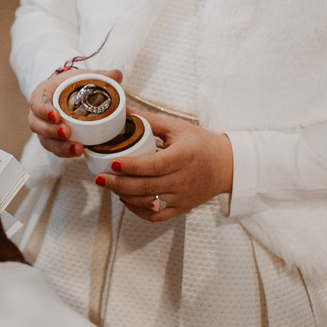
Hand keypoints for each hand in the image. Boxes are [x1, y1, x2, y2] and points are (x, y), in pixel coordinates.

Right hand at [26, 67, 123, 158]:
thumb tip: (116, 75)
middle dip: (51, 131)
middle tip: (67, 133)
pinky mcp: (51, 140)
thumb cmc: (72, 85)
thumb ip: (100, 75)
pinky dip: (66, 152)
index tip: (57, 115)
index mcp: (43, 94)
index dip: (44, 110)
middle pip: (37, 124)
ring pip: (46, 140)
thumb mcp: (83, 77)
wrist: (68, 94)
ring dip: (60, 146)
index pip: (37, 101)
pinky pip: (55, 149)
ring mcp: (44, 128)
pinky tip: (79, 152)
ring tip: (78, 148)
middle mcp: (39, 113)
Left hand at [93, 112, 232, 222]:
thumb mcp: (177, 128)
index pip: (154, 165)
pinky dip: (138, 210)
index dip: (132, 166)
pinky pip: (156, 215)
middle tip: (100, 178)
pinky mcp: (182, 208)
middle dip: (119, 184)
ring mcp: (182, 197)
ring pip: (148, 203)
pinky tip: (126, 200)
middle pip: (146, 187)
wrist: (226, 166)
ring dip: (125, 196)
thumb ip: (149, 121)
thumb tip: (124, 111)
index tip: (113, 163)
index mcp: (183, 157)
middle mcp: (183, 180)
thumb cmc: (201, 144)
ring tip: (109, 186)